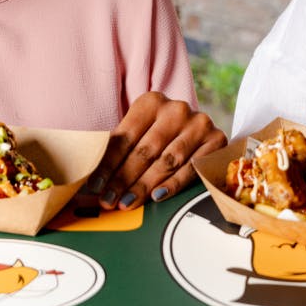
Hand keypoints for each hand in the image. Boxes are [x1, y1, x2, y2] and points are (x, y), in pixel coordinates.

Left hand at [87, 92, 226, 209]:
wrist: (197, 128)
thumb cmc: (159, 134)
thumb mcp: (139, 132)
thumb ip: (119, 150)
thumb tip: (89, 178)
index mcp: (152, 102)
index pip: (125, 136)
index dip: (108, 163)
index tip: (94, 186)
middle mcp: (177, 109)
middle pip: (145, 150)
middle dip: (123, 179)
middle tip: (108, 200)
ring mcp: (199, 123)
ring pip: (167, 161)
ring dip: (144, 185)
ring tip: (127, 203)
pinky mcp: (216, 139)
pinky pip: (191, 168)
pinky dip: (173, 184)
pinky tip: (157, 196)